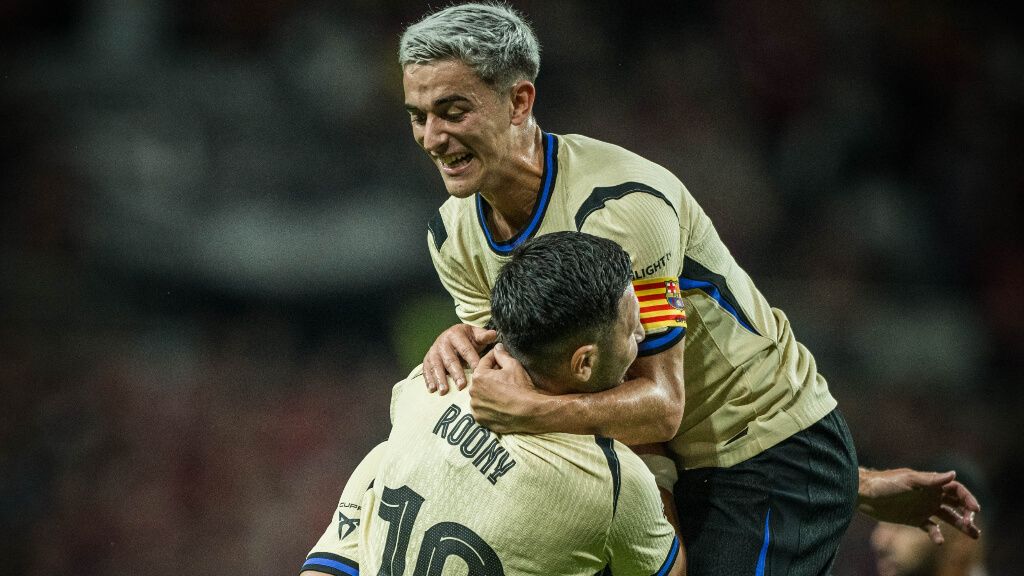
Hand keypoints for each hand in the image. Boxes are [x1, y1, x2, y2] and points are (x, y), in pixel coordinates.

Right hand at [423, 324, 496, 393]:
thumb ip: (484, 336)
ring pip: (436, 365)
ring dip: (440, 379)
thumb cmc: (467, 338)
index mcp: (455, 334)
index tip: (478, 372)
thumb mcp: (476, 334)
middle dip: (456, 373)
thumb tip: (493, 334)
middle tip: (461, 385)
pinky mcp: (427, 358)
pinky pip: (426, 369)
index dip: (472, 360)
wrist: (451, 335)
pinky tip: (432, 389)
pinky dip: (428, 379)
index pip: (465, 349)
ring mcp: (433, 351)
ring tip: (444, 391)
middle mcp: (442, 341)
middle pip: (450, 359)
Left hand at [470, 343, 544, 433]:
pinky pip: (482, 409)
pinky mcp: (480, 419)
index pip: (484, 362)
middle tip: (504, 376)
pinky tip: (500, 404)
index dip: (494, 358)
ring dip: (488, 391)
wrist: (529, 412)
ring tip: (502, 391)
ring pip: (480, 394)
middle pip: (481, 379)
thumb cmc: (521, 388)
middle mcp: (473, 392)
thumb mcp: (513, 366)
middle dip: (490, 376)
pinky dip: (488, 406)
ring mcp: (476, 407)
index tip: (499, 357)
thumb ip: (502, 355)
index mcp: (479, 376)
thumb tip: (497, 347)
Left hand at [858, 467, 980, 543]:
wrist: (864, 494)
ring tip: (975, 535)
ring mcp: (924, 508)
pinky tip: (939, 540)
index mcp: (931, 483)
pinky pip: (931, 528)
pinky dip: (937, 534)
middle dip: (968, 514)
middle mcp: (931, 495)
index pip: (956, 490)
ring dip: (961, 525)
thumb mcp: (909, 481)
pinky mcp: (915, 519)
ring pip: (948, 517)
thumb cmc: (885, 483)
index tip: (975, 510)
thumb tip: (954, 473)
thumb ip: (932, 480)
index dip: (967, 498)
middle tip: (974, 526)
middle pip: (956, 504)